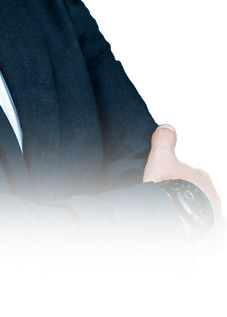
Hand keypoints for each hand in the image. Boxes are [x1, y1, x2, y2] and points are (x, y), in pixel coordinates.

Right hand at [143, 125, 226, 267]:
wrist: (170, 217)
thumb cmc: (165, 186)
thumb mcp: (160, 157)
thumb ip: (163, 141)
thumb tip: (166, 127)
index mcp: (202, 180)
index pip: (194, 180)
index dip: (180, 185)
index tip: (167, 191)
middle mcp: (215, 201)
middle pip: (203, 203)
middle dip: (190, 207)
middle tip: (169, 212)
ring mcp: (218, 224)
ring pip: (210, 226)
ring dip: (197, 228)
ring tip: (178, 233)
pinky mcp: (217, 245)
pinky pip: (211, 250)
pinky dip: (201, 251)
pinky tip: (188, 250)